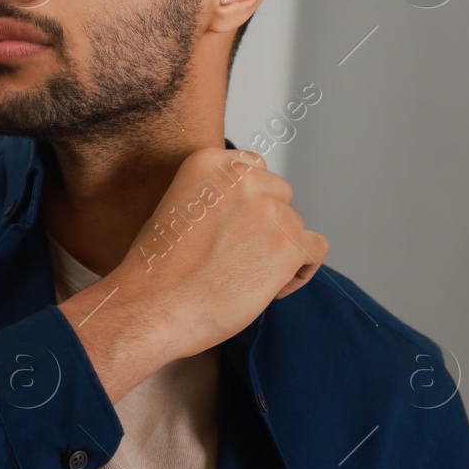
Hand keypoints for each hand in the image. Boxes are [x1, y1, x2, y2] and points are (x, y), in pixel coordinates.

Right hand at [61, 148, 327, 402]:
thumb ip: (214, 198)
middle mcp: (243, 178)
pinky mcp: (289, 243)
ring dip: (278, 252)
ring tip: (244, 280)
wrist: (153, 307)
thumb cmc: (157, 269)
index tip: (234, 229)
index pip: (254, 168)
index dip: (249, 202)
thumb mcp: (177, 209)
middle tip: (238, 257)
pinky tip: (270, 289)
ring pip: (295, 226)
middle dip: (265, 224)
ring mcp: (270, 209)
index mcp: (210, 161)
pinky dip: (299, 271)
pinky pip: (315, 249)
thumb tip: (244, 211)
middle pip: (279, 195)